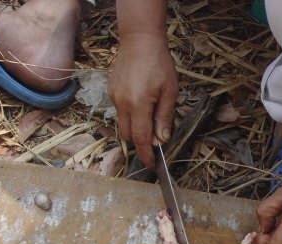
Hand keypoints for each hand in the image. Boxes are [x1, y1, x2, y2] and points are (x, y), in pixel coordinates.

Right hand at [108, 33, 178, 166]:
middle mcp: (122, 103)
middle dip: (140, 143)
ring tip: (150, 119)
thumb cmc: (159, 63)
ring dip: (135, 129)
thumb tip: (162, 139)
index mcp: (138, 105)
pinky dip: (130, 116)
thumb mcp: (170, 91)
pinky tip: (142, 105)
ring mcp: (114, 97)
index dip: (145, 155)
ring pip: (122, 125)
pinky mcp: (111, 92)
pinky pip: (120, 112)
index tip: (151, 165)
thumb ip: (164, 117)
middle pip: (128, 136)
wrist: (139, 40)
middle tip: (154, 144)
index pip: (140, 138)